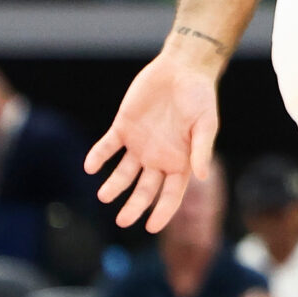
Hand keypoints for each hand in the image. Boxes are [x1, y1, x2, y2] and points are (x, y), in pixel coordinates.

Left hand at [87, 33, 222, 230]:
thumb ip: (201, 149)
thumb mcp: (206, 124)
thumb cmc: (200, 97)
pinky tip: (91, 167)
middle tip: (122, 221)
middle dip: (134, 206)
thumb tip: (201, 176)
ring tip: (104, 196)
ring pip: (123, 173)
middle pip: (144, 189)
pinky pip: (107, 146)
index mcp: (180, 161)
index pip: (171, 194)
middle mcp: (158, 158)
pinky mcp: (123, 127)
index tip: (151, 227)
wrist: (182, 68)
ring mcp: (139, 144)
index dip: (162, 212)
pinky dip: (98, 156)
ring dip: (113, 185)